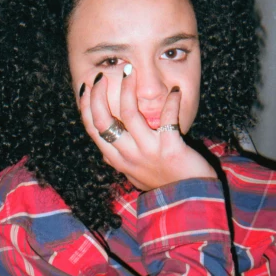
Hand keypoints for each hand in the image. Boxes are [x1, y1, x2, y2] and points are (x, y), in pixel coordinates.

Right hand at [79, 68, 216, 190]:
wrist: (189, 203)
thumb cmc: (162, 186)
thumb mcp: (133, 176)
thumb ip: (119, 162)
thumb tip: (104, 153)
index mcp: (117, 160)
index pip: (92, 129)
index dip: (86, 106)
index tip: (86, 86)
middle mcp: (128, 156)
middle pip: (103, 121)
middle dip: (98, 95)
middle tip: (102, 76)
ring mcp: (148, 152)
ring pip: (129, 114)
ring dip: (128, 89)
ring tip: (131, 72)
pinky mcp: (170, 149)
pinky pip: (167, 119)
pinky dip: (171, 102)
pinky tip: (174, 91)